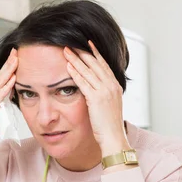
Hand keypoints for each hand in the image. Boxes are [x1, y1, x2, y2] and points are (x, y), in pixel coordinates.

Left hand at [64, 41, 129, 155]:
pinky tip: (68, 66)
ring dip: (76, 59)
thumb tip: (94, 92)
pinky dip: (76, 73)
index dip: (95, 54)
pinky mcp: (96, 99)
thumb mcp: (108, 107)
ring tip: (66, 51)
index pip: (104, 65)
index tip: (87, 44)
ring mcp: (105, 91)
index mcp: (115, 87)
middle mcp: (111, 86)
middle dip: (83, 53)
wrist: (114, 137)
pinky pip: (84, 83)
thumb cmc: (109, 126)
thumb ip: (102, 97)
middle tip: (72, 43)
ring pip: (88, 71)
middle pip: (95, 64)